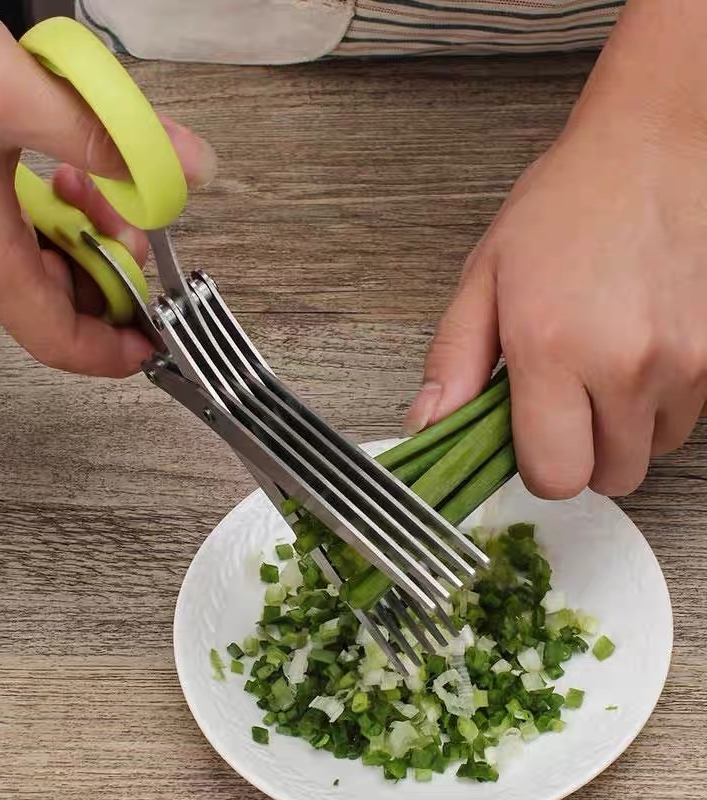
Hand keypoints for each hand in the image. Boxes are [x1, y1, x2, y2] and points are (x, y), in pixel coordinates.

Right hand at [0, 1, 216, 376]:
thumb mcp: (19, 97)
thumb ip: (110, 139)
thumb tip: (188, 166)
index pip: (58, 340)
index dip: (112, 352)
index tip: (154, 339)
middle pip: (63, 299)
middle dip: (113, 268)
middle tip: (136, 222)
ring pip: (49, 260)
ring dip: (90, 231)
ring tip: (99, 181)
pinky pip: (28, 228)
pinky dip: (63, 209)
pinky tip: (68, 170)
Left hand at [405, 0, 706, 497]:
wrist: (649, 151)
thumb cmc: (565, 208)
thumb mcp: (484, 278)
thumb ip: (451, 362)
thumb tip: (428, 425)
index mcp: (553, 347)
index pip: (554, 476)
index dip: (535, 466)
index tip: (525, 435)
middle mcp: (626, 364)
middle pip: (607, 477)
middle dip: (576, 454)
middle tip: (558, 404)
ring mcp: (683, 362)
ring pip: (649, 453)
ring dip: (617, 431)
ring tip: (595, 370)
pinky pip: (683, 421)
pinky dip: (653, 407)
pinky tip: (630, 357)